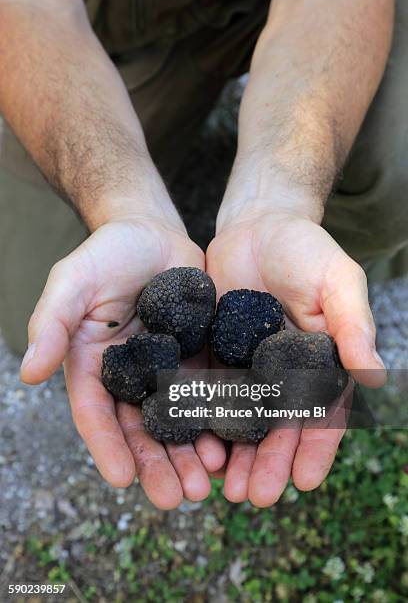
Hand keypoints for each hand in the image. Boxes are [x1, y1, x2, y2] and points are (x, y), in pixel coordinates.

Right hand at [21, 218, 225, 508]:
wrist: (151, 233)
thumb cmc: (106, 254)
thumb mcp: (72, 282)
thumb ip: (52, 323)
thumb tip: (28, 373)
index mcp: (94, 366)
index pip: (97, 414)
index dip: (108, 447)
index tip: (122, 480)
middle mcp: (132, 376)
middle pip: (141, 428)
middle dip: (158, 464)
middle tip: (178, 498)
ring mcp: (168, 369)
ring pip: (179, 421)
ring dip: (191, 454)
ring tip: (208, 483)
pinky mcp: (199, 356)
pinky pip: (209, 394)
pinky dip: (218, 421)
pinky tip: (232, 443)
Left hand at [207, 208, 385, 506]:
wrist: (257, 225)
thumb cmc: (306, 249)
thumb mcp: (337, 280)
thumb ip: (352, 325)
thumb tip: (373, 375)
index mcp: (320, 362)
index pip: (322, 414)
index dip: (316, 449)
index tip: (305, 482)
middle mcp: (283, 373)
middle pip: (277, 427)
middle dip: (267, 463)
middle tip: (252, 498)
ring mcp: (246, 367)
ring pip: (241, 420)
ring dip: (233, 454)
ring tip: (220, 487)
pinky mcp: (213, 354)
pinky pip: (206, 393)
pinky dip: (201, 421)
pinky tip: (191, 445)